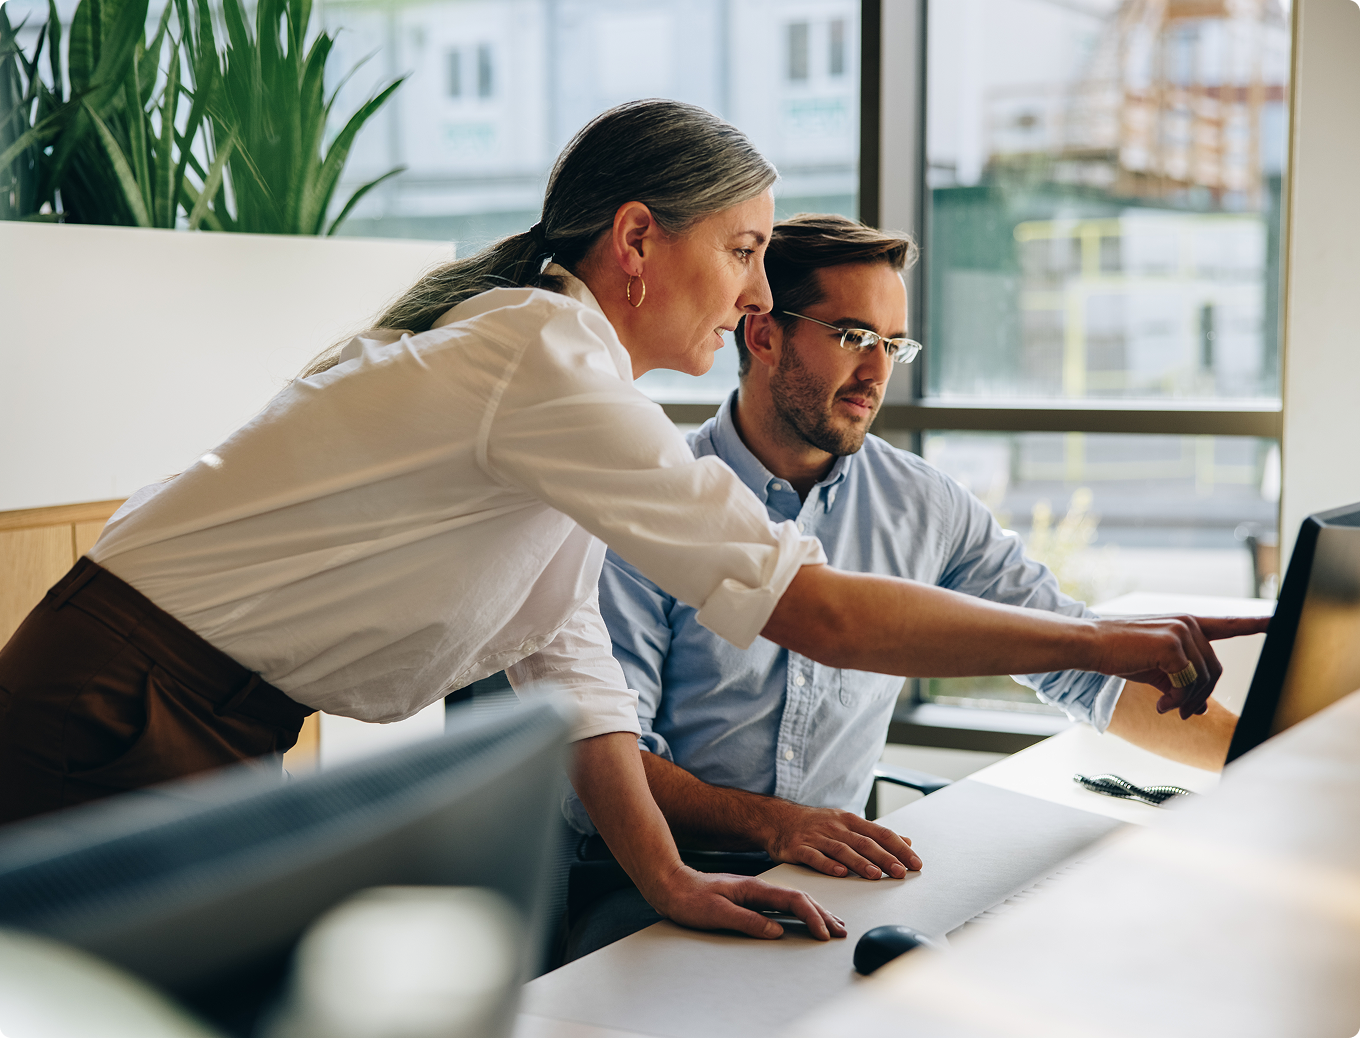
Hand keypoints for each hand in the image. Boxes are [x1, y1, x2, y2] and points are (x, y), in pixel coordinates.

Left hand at [648, 864, 847, 940]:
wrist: (671, 885)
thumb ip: (747, 920)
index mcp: (754, 888)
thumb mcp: (717, 913)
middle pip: (800, 898)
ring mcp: (755, 892)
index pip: (793, 900)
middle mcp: (758, 888)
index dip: (812, 917)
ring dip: (815, 912)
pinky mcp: (750, 898)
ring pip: (794, 900)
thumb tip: (776, 930)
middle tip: (841, 931)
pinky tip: (804, 917)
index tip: (824, 933)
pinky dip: (800, 911)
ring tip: (833, 924)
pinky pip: (783, 904)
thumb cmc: (690, 899)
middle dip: (823, 914)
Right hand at [757, 800, 922, 879]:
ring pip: (842, 850)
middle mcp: (835, 827)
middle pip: (864, 842)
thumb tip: (906, 841)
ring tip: (876, 875)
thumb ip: (876, 834)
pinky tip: (840, 873)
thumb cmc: (816, 824)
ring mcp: (816, 837)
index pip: (880, 833)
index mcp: (849, 821)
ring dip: (860, 863)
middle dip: (885, 858)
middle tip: (901, 872)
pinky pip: (814, 857)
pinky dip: (828, 865)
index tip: (915, 863)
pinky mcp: (798, 848)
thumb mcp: (847, 823)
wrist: (778, 819)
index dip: (898, 848)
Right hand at [1093, 614, 1268, 719]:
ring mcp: (1182, 631)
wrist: (1091, 644)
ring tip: (1165, 707)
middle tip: (1180, 712)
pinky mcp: (1173, 645)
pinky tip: (1159, 704)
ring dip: (1185, 701)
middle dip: (1199, 696)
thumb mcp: (1155, 669)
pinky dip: (1176, 700)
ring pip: (1203, 679)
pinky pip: (1188, 683)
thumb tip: (1198, 709)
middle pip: (1215, 670)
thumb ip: (1181, 684)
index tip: (1277, 620)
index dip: (1256, 624)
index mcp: (1187, 625)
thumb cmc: (1119, 654)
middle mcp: (1189, 623)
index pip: (1228, 624)